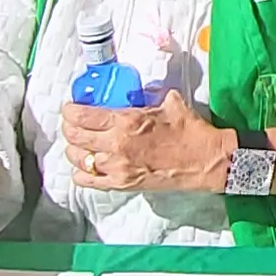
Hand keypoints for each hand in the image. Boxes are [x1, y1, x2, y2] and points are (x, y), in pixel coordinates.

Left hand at [58, 96, 230, 194]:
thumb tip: (142, 90)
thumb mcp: (170, 103)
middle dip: (68, 128)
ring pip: (79, 159)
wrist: (206, 161)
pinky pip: (89, 181)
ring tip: (77, 145)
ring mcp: (118, 167)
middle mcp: (117, 144)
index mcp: (126, 121)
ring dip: (74, 150)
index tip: (69, 109)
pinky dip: (81, 174)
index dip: (70, 111)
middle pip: (76, 137)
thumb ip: (150, 96)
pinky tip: (84, 168)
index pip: (84, 116)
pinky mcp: (123, 184)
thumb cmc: (190, 132)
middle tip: (70, 124)